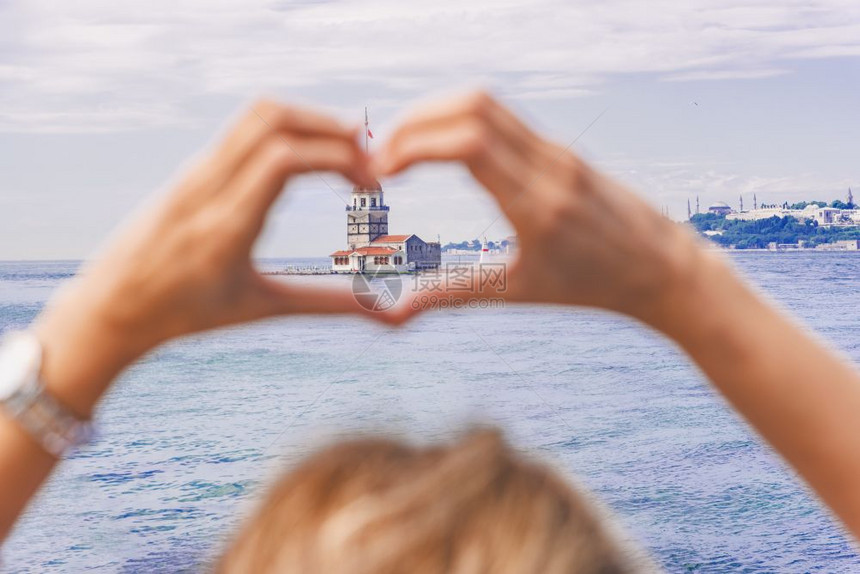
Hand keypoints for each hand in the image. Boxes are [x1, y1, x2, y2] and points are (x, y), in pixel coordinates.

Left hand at [34, 100, 382, 414]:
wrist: (111, 305)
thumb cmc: (186, 314)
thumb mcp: (262, 308)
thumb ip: (328, 304)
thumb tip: (390, 315)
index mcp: (225, 227)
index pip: (284, 159)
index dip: (340, 160)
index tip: (371, 188)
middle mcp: (207, 187)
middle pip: (274, 118)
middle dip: (332, 128)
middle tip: (369, 160)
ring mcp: (195, 171)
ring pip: (257, 113)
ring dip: (309, 121)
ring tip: (344, 153)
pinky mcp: (193, 166)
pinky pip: (244, 127)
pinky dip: (286, 128)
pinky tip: (307, 158)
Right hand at [373, 90, 702, 325]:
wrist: (661, 268)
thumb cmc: (591, 287)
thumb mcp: (518, 292)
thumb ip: (454, 294)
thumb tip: (397, 312)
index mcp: (537, 205)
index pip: (468, 144)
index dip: (414, 146)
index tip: (382, 172)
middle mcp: (549, 166)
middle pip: (472, 107)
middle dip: (415, 122)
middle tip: (381, 154)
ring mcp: (558, 151)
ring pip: (488, 103)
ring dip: (436, 114)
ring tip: (403, 147)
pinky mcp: (561, 148)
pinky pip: (504, 118)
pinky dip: (462, 121)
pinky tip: (442, 147)